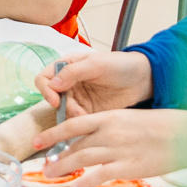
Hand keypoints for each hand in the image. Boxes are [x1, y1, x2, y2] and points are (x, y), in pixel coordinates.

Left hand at [28, 108, 186, 186]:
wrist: (184, 134)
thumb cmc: (158, 127)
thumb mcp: (128, 120)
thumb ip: (108, 129)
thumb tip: (89, 141)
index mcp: (108, 118)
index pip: (72, 125)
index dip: (52, 134)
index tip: (37, 141)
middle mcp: (109, 133)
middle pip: (75, 146)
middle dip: (56, 156)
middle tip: (43, 167)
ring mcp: (118, 150)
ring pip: (83, 159)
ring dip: (64, 168)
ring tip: (51, 176)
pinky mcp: (129, 167)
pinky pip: (101, 175)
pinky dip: (86, 183)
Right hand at [36, 49, 152, 114]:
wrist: (142, 80)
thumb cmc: (120, 65)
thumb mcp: (96, 64)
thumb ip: (73, 72)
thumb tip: (52, 84)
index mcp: (67, 66)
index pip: (44, 78)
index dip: (46, 90)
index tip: (55, 101)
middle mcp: (69, 83)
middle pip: (52, 98)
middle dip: (62, 107)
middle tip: (77, 112)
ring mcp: (78, 98)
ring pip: (63, 112)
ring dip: (72, 116)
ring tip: (87, 116)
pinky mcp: (88, 112)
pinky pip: (76, 120)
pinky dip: (80, 123)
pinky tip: (91, 121)